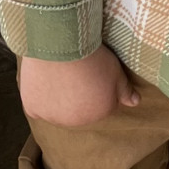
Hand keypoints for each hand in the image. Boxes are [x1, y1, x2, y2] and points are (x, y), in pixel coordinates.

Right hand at [19, 46, 140, 127]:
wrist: (62, 47)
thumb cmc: (92, 58)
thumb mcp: (115, 72)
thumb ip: (125, 90)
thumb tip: (135, 103)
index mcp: (100, 113)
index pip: (100, 104)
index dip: (96, 87)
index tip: (91, 72)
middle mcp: (77, 121)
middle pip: (77, 109)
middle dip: (76, 95)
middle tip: (72, 72)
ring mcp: (53, 117)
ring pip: (55, 109)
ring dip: (56, 99)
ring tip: (56, 74)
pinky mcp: (33, 108)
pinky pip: (35, 107)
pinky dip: (37, 97)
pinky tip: (41, 81)